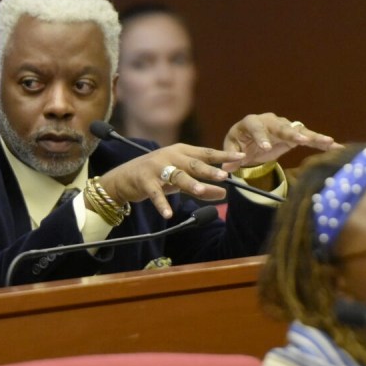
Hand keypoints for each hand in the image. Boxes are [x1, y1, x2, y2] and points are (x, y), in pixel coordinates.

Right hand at [96, 143, 245, 218]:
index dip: (223, 156)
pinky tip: (168, 214)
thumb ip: (202, 187)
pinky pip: (155, 193)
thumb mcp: (180, 181)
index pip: (206, 153)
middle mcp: (170, 156)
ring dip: (189, 183)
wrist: (124, 177)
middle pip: (193, 163)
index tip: (241, 158)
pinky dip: (162, 204)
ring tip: (200, 190)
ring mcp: (156, 167)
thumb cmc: (157, 176)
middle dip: (209, 170)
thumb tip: (224, 194)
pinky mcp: (144, 181)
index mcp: (182, 152)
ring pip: (176, 176)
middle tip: (224, 176)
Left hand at [222, 113, 340, 168]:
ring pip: (299, 130)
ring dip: (314, 136)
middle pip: (281, 126)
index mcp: (251, 123)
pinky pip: (309, 138)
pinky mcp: (295, 134)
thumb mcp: (232, 148)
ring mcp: (284, 126)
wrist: (250, 140)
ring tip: (329, 142)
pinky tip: (337, 147)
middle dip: (292, 133)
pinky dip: (321, 142)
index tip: (266, 147)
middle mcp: (270, 121)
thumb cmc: (240, 143)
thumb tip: (228, 167)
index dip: (261, 137)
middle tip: (302, 141)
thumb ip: (231, 157)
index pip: (256, 127)